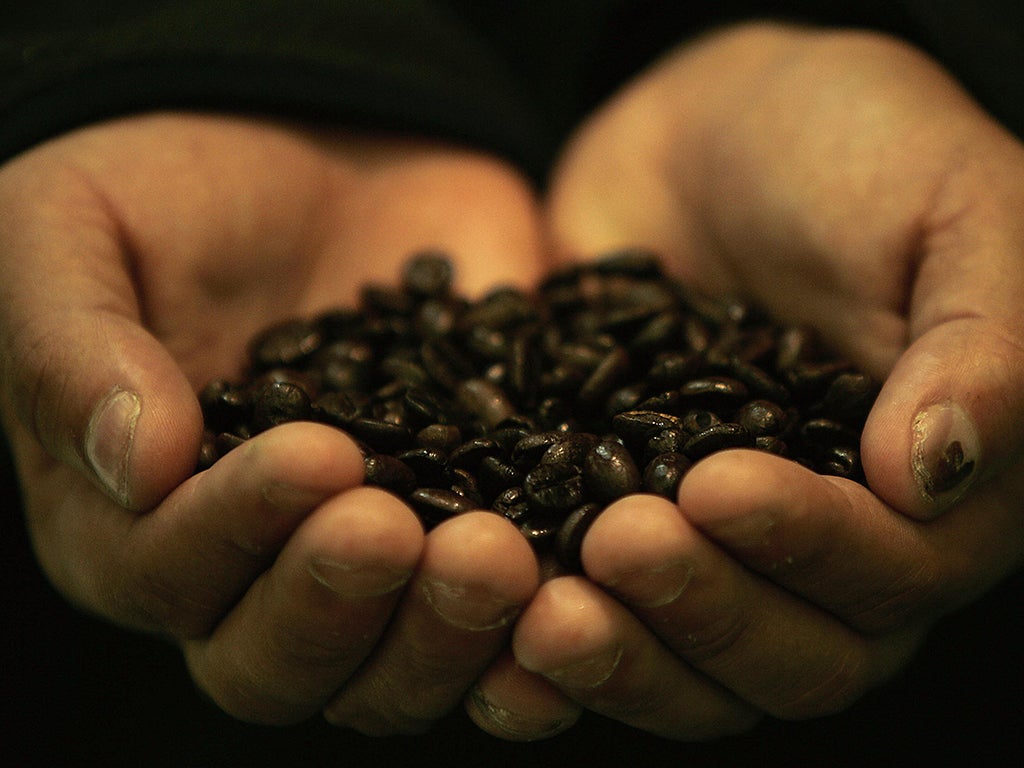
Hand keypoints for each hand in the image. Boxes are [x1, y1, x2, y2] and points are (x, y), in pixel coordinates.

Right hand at [0, 112, 546, 731]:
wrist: (329, 154)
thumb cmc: (178, 191)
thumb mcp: (78, 233)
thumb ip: (75, 350)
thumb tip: (137, 467)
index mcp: (135, 517)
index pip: (169, 576)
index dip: (236, 534)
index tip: (316, 455)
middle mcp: (253, 567)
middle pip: (280, 664)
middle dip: (339, 608)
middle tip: (397, 531)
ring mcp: (370, 556)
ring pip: (392, 670)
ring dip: (444, 638)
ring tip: (496, 558)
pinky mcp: (470, 523)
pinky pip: (501, 615)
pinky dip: (538, 621)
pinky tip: (574, 587)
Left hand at [466, 22, 1023, 738]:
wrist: (707, 130)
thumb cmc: (852, 146)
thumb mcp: (950, 206)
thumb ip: (983, 340)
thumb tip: (941, 472)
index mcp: (930, 486)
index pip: (894, 574)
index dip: (812, 550)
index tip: (717, 486)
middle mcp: (831, 545)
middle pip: (795, 656)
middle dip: (707, 613)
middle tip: (617, 545)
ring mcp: (722, 550)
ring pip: (696, 668)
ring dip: (625, 657)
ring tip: (545, 611)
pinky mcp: (620, 526)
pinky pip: (600, 620)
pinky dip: (547, 647)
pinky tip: (500, 630)